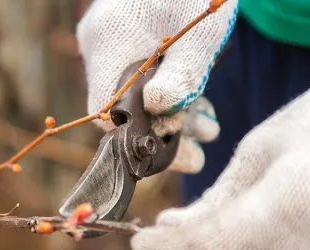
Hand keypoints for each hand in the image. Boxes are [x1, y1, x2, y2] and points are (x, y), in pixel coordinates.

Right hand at [76, 0, 236, 172]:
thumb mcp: (199, 35)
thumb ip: (182, 75)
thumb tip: (159, 112)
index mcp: (109, 42)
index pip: (107, 112)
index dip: (140, 139)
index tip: (181, 153)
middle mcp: (99, 45)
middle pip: (122, 107)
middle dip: (166, 130)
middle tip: (205, 141)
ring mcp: (108, 41)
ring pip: (132, 94)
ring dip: (171, 114)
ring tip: (209, 126)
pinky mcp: (122, 40)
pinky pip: (137, 77)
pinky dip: (165, 93)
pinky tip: (198, 102)